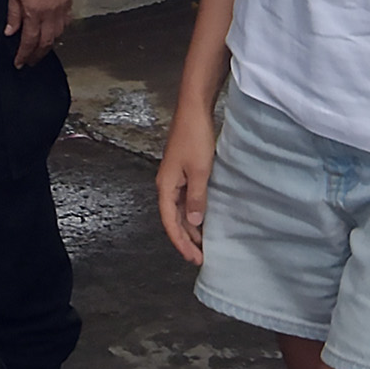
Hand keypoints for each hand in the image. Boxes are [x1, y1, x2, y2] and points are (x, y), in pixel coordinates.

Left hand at [7, 0, 72, 66]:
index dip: (24, 54)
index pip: (29, 41)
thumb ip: (13, 14)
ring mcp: (62, 9)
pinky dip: (59, 33)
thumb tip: (10, 32)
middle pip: (45, 43)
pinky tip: (53, 34)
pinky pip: (65, 24)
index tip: (19, 63)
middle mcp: (50, 14)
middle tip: (29, 62)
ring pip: (57, 36)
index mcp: (34, 12)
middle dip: (36, 55)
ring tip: (40, 51)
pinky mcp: (68, 2)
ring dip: (48, 46)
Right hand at [156, 97, 216, 266]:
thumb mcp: (199, 171)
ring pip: (180, 211)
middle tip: (199, 257)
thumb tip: (193, 223)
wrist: (194, 110)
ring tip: (203, 244)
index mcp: (166, 186)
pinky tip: (204, 219)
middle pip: (173, 219)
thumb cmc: (194, 137)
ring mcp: (175, 178)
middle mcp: (167, 185)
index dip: (181, 242)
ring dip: (190, 228)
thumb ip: (196, 198)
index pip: (170, 222)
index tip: (193, 257)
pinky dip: (194, 213)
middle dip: (185, 239)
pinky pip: (186, 200)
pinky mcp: (184, 172)